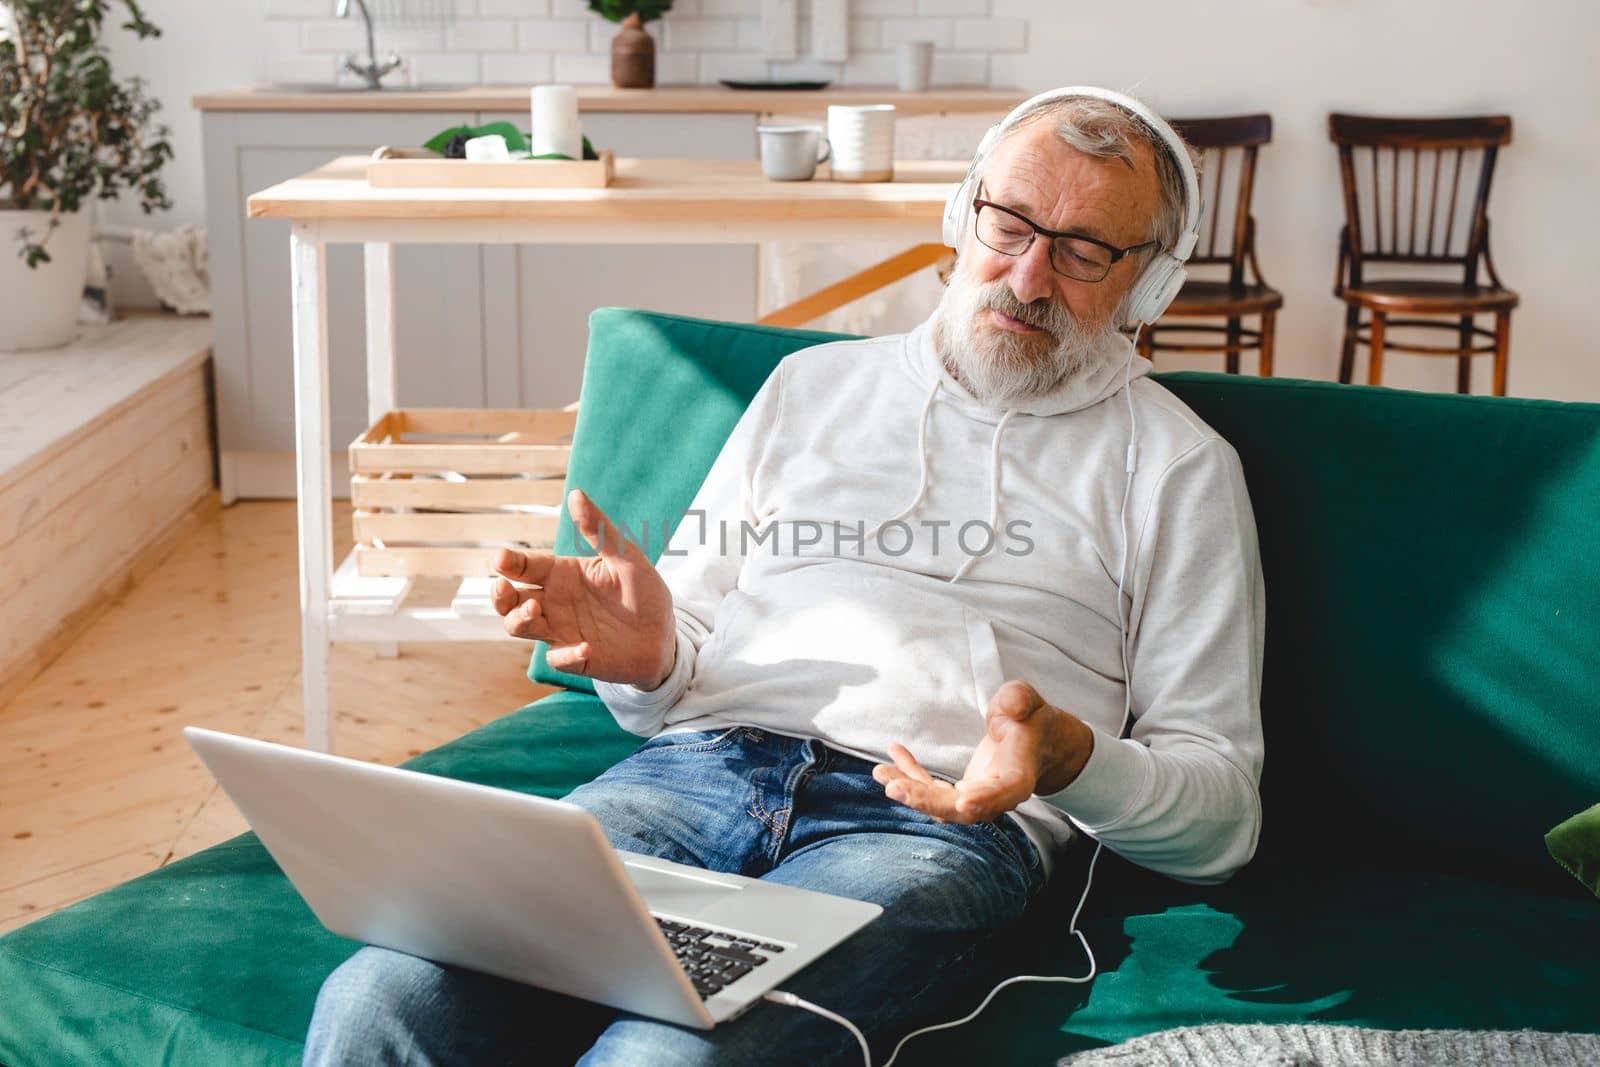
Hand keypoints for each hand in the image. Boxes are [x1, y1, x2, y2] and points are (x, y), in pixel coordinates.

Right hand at [491, 487, 676, 688]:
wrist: (664, 634)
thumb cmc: (643, 592)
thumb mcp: (626, 557)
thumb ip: (600, 530)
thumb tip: (576, 493)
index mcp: (561, 574)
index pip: (526, 566)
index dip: (509, 562)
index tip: (501, 559)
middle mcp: (553, 602)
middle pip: (510, 600)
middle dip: (500, 594)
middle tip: (503, 587)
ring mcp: (560, 631)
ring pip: (521, 627)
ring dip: (520, 620)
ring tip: (535, 609)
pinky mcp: (574, 658)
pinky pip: (558, 658)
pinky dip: (565, 654)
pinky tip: (586, 646)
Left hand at [871, 681, 1094, 823]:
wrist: (1035, 741)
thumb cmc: (1030, 720)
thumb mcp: (1028, 702)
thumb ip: (1020, 701)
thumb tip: (1012, 707)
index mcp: (1018, 776)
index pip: (1004, 793)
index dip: (985, 799)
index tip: (963, 801)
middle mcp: (996, 796)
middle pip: (961, 809)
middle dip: (926, 801)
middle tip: (894, 789)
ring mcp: (976, 798)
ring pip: (940, 805)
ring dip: (910, 791)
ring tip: (880, 772)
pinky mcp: (960, 793)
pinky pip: (932, 791)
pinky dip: (911, 775)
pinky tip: (893, 754)